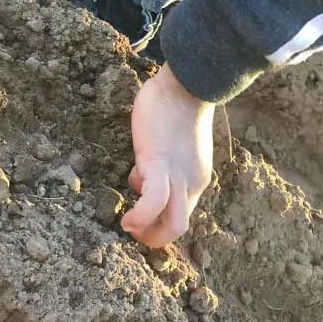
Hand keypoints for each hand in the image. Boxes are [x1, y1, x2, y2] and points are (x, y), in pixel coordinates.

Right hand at [122, 66, 215, 248]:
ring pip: (173, 224)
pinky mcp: (161, 164)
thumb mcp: (170, 145)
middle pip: (178, 227)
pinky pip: (155, 202)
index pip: (179, 213)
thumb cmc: (177, 109)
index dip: (157, 220)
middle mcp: (192, 183)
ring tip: (129, 227)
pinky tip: (127, 220)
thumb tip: (141, 178)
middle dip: (153, 236)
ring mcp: (179, 177)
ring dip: (147, 233)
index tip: (139, 213)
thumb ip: (160, 164)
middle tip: (132, 230)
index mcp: (195, 179)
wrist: (187, 85)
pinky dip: (141, 217)